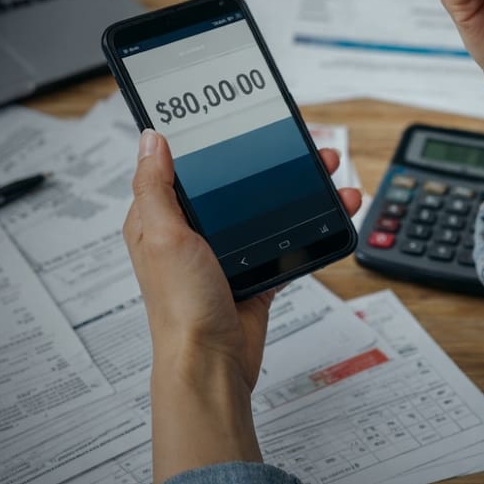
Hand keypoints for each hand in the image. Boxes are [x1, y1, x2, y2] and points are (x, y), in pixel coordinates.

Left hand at [122, 129, 362, 390]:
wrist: (213, 364)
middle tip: (302, 145)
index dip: (213, 142)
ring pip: (268, 207)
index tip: (240, 119)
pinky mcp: (256, 272)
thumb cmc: (180, 307)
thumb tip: (150, 138)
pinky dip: (313, 225)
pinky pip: (288, 240)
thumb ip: (155, 186)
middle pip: (236, 183)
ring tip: (331, 173)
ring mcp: (227, 253)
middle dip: (271, 162)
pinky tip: (333, 211)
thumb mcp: (162, 235)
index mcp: (161, 219)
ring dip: (302, 189)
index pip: (185, 166)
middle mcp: (193, 233)